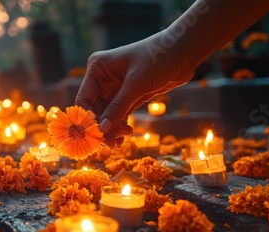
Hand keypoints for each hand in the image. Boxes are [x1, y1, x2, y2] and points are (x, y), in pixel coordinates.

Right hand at [75, 30, 195, 146]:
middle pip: (94, 110)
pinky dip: (119, 126)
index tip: (95, 136)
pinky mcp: (128, 95)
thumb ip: (118, 108)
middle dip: (102, 126)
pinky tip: (123, 137)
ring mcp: (115, 88)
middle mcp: (102, 78)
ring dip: (111, 129)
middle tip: (111, 142)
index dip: (87, 119)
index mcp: (97, 69)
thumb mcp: (136, 84)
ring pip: (106, 115)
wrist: (184, 51)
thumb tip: (102, 130)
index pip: (84, 100)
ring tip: (119, 142)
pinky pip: (118, 114)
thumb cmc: (157, 58)